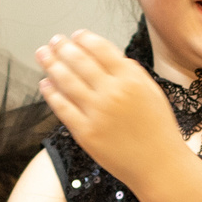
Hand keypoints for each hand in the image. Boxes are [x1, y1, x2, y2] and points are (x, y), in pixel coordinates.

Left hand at [36, 30, 179, 186]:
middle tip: (54, 40)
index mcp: (131, 79)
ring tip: (43, 54)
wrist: (159, 166)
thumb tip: (111, 55)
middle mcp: (112, 92)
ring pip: (66, 81)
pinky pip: (62, 108)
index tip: (75, 35)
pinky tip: (44, 83)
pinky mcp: (85, 133)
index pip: (101, 49)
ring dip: (51, 64)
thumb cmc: (158, 130)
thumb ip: (132, 72)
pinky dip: (51, 93)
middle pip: (79, 61)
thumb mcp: (152, 92)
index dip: (84, 39)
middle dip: (63, 47)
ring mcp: (97, 113)